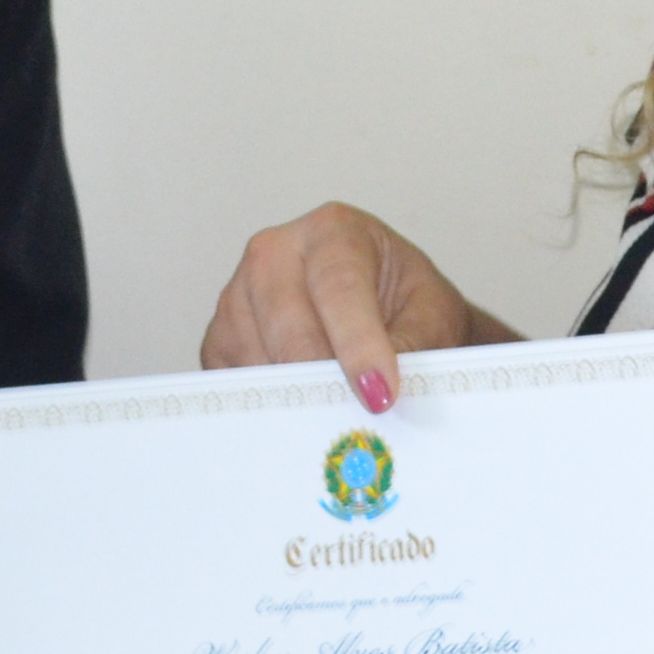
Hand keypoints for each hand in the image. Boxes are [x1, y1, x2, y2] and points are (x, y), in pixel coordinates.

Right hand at [199, 205, 514, 410]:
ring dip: (296, 397)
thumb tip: (379, 390)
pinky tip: (302, 414)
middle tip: (356, 422)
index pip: (339, 286)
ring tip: (336, 419)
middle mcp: (275, 253)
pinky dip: (267, 405)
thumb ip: (413, 347)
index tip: (380, 394)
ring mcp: (239, 295)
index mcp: (333, 231)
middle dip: (323, 379)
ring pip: (257, 358)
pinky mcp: (220, 339)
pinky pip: (234, 381)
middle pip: (288, 324)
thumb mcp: (433, 318)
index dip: (360, 345)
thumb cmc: (408, 307)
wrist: (390, 315)